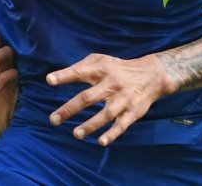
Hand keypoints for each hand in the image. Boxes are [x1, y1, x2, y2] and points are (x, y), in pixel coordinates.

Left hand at [47, 52, 170, 146]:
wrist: (151, 75)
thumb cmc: (118, 68)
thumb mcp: (101, 59)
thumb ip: (82, 66)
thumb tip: (59, 76)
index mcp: (101, 69)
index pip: (80, 72)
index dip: (64, 75)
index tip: (49, 80)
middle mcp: (110, 85)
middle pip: (88, 97)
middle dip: (70, 109)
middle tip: (53, 119)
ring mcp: (122, 100)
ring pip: (105, 114)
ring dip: (90, 125)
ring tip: (76, 134)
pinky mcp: (132, 112)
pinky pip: (121, 125)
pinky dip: (112, 134)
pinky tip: (101, 142)